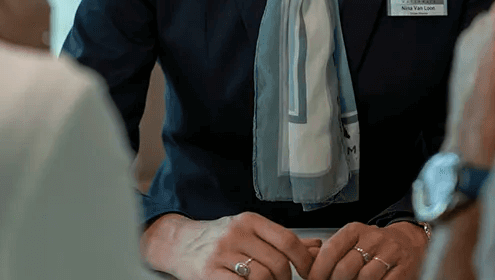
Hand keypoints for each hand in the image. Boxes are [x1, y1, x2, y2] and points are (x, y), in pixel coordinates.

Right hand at [144, 212, 320, 279]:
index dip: (304, 259)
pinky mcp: (208, 272)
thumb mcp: (249, 231)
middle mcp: (236, 233)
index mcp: (249, 221)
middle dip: (286, 278)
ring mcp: (221, 253)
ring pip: (262, 277)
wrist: (178, 243)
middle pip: (277, 262)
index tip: (310, 271)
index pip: (287, 239)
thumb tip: (317, 247)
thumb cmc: (218, 238)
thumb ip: (281, 240)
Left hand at [307, 221, 426, 279]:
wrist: (408, 243)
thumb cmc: (373, 247)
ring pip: (365, 278)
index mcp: (354, 230)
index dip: (319, 270)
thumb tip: (308, 270)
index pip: (330, 250)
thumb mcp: (351, 244)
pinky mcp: (404, 267)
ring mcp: (390, 252)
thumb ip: (331, 255)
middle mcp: (373, 238)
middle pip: (345, 268)